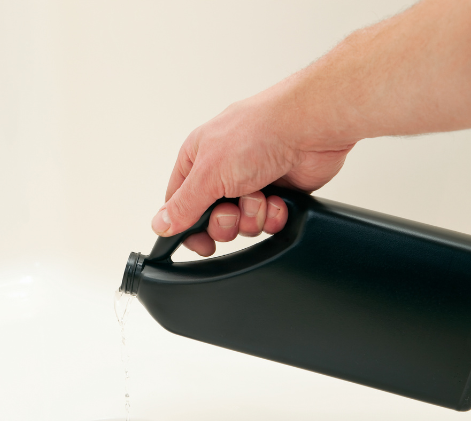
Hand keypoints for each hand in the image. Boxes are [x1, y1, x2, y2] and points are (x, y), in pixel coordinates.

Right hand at [152, 94, 354, 255]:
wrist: (311, 127)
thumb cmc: (260, 132)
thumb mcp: (208, 173)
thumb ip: (183, 205)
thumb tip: (160, 224)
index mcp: (197, 159)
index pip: (179, 204)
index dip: (187, 227)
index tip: (200, 242)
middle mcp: (222, 171)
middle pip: (212, 220)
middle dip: (225, 223)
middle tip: (233, 210)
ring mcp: (250, 182)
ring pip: (242, 225)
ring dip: (252, 217)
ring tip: (261, 196)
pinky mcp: (277, 193)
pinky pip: (267, 222)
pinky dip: (273, 215)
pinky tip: (278, 200)